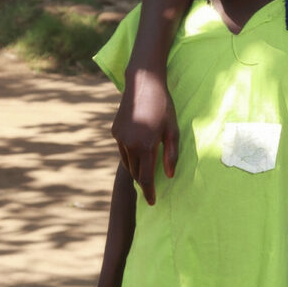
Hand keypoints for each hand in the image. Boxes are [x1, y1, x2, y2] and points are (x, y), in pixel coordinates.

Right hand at [110, 65, 178, 205]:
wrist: (143, 83)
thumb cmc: (163, 106)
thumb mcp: (173, 130)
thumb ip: (171, 154)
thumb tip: (169, 175)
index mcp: (146, 146)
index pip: (146, 178)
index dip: (149, 192)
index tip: (152, 202)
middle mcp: (129, 145)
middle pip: (135, 173)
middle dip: (143, 183)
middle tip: (151, 190)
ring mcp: (119, 138)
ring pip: (127, 163)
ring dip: (136, 171)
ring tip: (145, 174)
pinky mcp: (114, 131)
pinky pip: (122, 150)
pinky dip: (130, 157)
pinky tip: (138, 155)